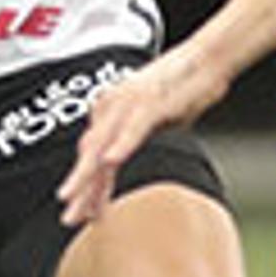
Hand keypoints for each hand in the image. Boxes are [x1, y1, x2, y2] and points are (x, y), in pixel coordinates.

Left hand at [58, 47, 227, 226]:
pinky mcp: (150, 100)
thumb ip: (134, 139)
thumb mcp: (153, 122)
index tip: (82, 214)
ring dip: (89, 176)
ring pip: (102, 145)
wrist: (206, 60)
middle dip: (79, 189)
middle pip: (89, 155)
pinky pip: (131, 128)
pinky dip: (120, 145)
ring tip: (79, 201)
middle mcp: (112, 107)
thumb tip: (125, 161)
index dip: (86, 188)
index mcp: (110, 112)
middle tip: (69, 217)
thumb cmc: (182, 90)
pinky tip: (111, 162)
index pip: (92, 157)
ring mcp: (128, 103)